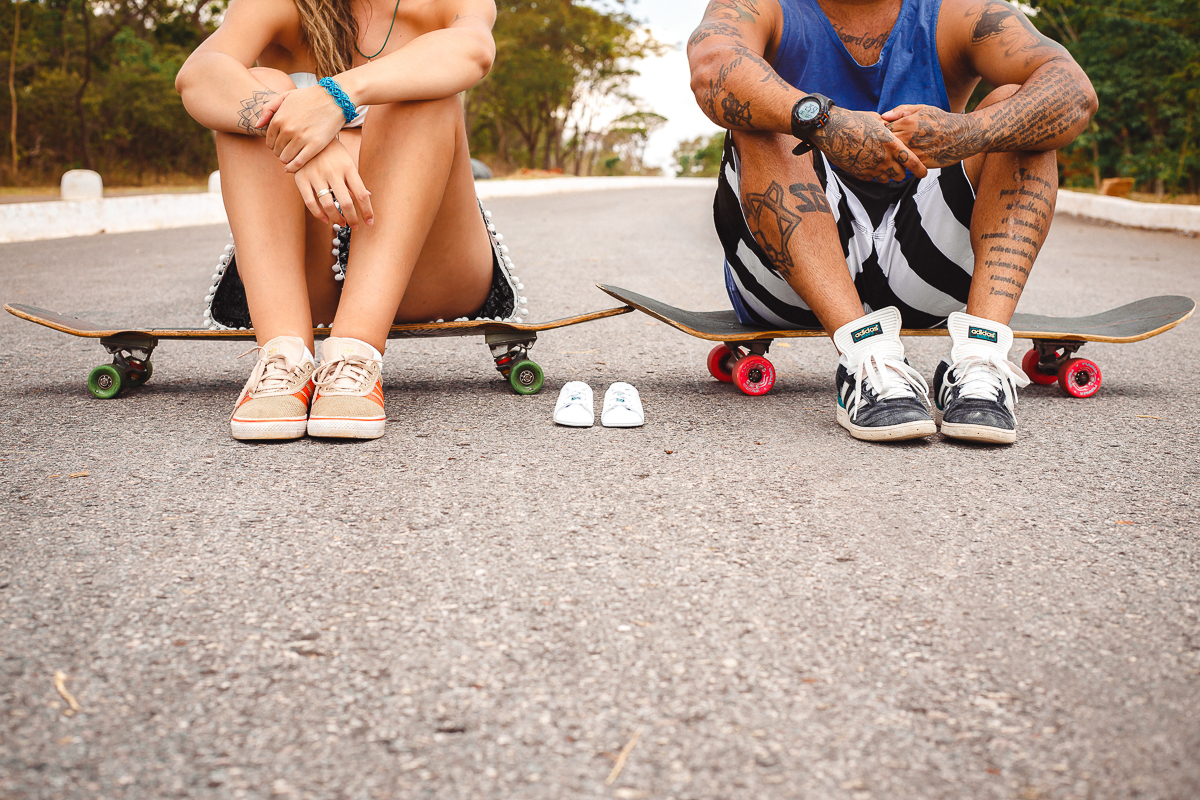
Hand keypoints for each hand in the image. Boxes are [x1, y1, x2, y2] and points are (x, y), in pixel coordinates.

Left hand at [258, 85, 347, 172]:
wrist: (334, 98)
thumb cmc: (310, 97)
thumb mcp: (285, 96)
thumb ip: (268, 108)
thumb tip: (257, 126)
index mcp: (279, 118)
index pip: (269, 141)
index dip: (274, 145)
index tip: (281, 145)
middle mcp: (288, 129)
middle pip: (277, 151)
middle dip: (280, 153)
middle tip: (288, 151)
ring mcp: (301, 138)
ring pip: (285, 158)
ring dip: (287, 160)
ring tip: (292, 157)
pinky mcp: (314, 146)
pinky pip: (298, 163)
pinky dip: (293, 168)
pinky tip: (292, 167)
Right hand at [293, 139, 374, 229]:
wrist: (308, 136)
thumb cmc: (333, 152)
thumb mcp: (347, 162)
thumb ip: (355, 180)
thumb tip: (368, 197)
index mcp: (348, 167)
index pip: (361, 195)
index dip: (367, 211)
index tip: (370, 222)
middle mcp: (333, 172)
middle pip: (346, 203)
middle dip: (352, 219)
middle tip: (354, 226)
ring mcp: (316, 175)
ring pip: (328, 205)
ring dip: (336, 218)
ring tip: (341, 223)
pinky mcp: (301, 179)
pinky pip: (310, 202)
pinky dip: (318, 214)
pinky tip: (325, 219)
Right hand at [811, 108, 926, 181]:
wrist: (831, 129)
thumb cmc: (852, 121)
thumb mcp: (876, 119)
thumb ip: (888, 127)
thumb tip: (894, 127)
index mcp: (890, 143)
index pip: (911, 162)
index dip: (920, 169)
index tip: (923, 173)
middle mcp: (882, 158)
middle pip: (900, 175)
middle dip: (902, 172)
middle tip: (899, 167)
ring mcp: (870, 167)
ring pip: (886, 179)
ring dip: (887, 174)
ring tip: (883, 165)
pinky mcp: (859, 172)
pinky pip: (871, 179)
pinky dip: (873, 174)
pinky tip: (869, 164)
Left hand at [882, 104, 980, 168]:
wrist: (963, 135)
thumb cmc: (942, 120)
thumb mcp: (923, 109)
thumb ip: (902, 111)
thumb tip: (883, 116)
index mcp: (907, 122)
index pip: (883, 129)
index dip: (880, 132)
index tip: (882, 133)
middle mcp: (909, 137)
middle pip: (885, 144)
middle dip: (883, 145)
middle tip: (883, 146)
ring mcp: (915, 151)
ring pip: (893, 156)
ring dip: (891, 156)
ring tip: (892, 153)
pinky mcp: (921, 163)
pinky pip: (905, 165)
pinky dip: (901, 164)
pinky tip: (902, 160)